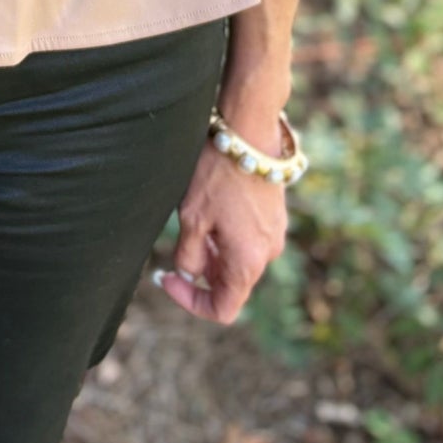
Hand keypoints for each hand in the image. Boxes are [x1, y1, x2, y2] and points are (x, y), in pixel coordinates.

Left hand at [152, 136, 288, 324]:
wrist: (249, 132)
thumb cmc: (218, 173)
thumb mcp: (192, 217)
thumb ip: (189, 256)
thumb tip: (189, 273)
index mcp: (248, 263)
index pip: (222, 310)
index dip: (190, 301)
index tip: (167, 277)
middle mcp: (268, 254)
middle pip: (230, 283)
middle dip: (201, 270)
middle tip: (177, 240)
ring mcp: (274, 234)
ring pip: (237, 260)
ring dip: (212, 251)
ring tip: (194, 216)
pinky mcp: (274, 216)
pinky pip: (247, 239)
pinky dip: (226, 236)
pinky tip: (211, 206)